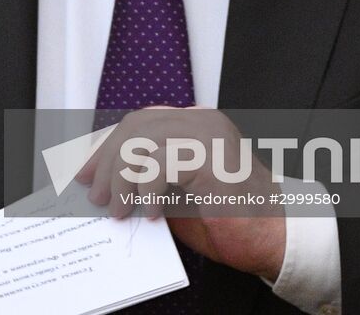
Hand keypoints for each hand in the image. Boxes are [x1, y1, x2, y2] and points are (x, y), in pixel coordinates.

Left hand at [77, 107, 286, 280]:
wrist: (276, 238)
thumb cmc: (229, 220)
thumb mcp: (177, 192)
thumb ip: (148, 178)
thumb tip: (104, 182)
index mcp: (194, 124)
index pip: (138, 123)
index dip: (106, 146)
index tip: (83, 172)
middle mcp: (201, 121)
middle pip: (135, 127)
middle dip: (107, 162)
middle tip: (96, 196)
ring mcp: (208, 135)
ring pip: (143, 142)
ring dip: (122, 179)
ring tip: (119, 209)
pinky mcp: (212, 157)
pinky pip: (161, 164)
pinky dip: (149, 189)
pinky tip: (154, 213)